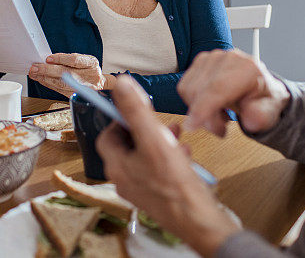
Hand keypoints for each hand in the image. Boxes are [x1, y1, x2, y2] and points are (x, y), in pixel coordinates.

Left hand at [28, 53, 114, 97]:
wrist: (99, 83)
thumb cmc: (88, 69)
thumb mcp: (84, 59)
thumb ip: (69, 59)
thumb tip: (49, 60)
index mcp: (91, 64)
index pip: (75, 60)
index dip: (61, 59)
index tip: (48, 58)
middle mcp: (88, 76)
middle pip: (66, 73)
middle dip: (47, 70)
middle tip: (35, 68)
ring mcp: (83, 88)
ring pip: (61, 84)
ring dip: (45, 79)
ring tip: (35, 74)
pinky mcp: (76, 96)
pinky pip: (59, 90)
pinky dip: (49, 84)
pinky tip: (41, 80)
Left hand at [97, 76, 240, 256]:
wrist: (197, 220)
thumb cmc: (175, 183)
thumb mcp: (154, 138)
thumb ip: (136, 110)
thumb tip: (121, 84)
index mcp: (117, 166)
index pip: (107, 136)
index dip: (120, 120)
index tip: (135, 110)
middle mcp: (124, 180)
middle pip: (127, 146)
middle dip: (144, 129)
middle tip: (159, 121)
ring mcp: (141, 190)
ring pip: (145, 157)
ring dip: (159, 141)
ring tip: (177, 134)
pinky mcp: (158, 196)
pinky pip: (158, 171)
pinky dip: (169, 158)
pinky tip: (185, 155)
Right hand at [178, 49, 289, 136]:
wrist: (260, 88)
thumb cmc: (262, 100)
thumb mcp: (269, 113)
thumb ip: (260, 117)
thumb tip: (250, 121)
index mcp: (248, 68)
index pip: (218, 88)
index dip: (202, 108)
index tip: (192, 126)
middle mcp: (229, 59)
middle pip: (201, 90)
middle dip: (205, 117)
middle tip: (220, 129)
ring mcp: (212, 58)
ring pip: (190, 89)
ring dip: (199, 110)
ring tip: (219, 114)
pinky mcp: (200, 61)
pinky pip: (185, 87)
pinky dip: (193, 101)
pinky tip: (211, 105)